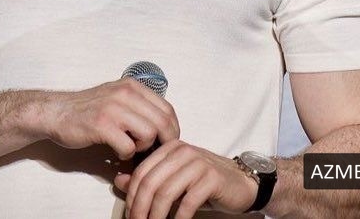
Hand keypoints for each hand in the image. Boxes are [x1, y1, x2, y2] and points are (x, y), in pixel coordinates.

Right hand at [42, 78, 179, 160]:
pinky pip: (128, 147)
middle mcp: (125, 93)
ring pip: (149, 134)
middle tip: (153, 154)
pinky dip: (126, 155)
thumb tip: (167, 129)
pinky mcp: (102, 125)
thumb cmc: (89, 110)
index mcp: (132, 86)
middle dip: (163, 144)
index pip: (167, 109)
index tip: (167, 144)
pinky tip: (116, 152)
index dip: (173, 130)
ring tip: (130, 149)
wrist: (56, 112)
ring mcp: (113, 108)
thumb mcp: (118, 99)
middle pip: (163, 122)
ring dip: (143, 149)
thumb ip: (140, 108)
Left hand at [113, 140, 257, 218]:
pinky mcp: (211, 178)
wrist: (240, 183)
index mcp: (170, 148)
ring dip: (156, 216)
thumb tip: (119, 182)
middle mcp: (182, 151)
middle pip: (151, 182)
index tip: (129, 215)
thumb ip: (149, 179)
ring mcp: (197, 163)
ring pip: (166, 192)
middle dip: (140, 208)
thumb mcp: (174, 179)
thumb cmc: (204, 182)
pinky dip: (179, 218)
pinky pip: (188, 202)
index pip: (142, 171)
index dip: (132, 196)